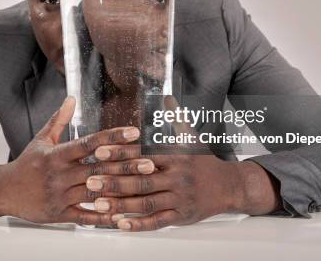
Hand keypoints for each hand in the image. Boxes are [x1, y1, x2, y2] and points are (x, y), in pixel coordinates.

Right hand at [0, 96, 156, 224]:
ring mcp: (60, 195)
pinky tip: (122, 215)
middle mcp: (60, 174)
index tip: (133, 133)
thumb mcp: (41, 140)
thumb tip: (72, 98)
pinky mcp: (60, 213)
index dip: (112, 137)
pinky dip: (104, 217)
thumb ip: (59, 120)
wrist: (4, 191)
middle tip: (149, 162)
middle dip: (125, 165)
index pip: (89, 143)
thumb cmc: (26, 164)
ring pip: (95, 192)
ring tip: (142, 187)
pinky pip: (85, 216)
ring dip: (120, 189)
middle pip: (98, 168)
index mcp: (57, 154)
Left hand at [84, 97, 281, 230]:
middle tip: (90, 181)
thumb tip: (168, 96)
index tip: (97, 152)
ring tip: (98, 205)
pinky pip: (158, 221)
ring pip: (146, 203)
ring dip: (120, 205)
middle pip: (141, 180)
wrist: (230, 185)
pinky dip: (138, 224)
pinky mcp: (182, 215)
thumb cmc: (204, 160)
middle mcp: (177, 177)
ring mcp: (180, 198)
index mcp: (175, 157)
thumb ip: (176, 117)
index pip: (142, 154)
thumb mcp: (191, 136)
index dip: (119, 152)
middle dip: (114, 181)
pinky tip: (120, 224)